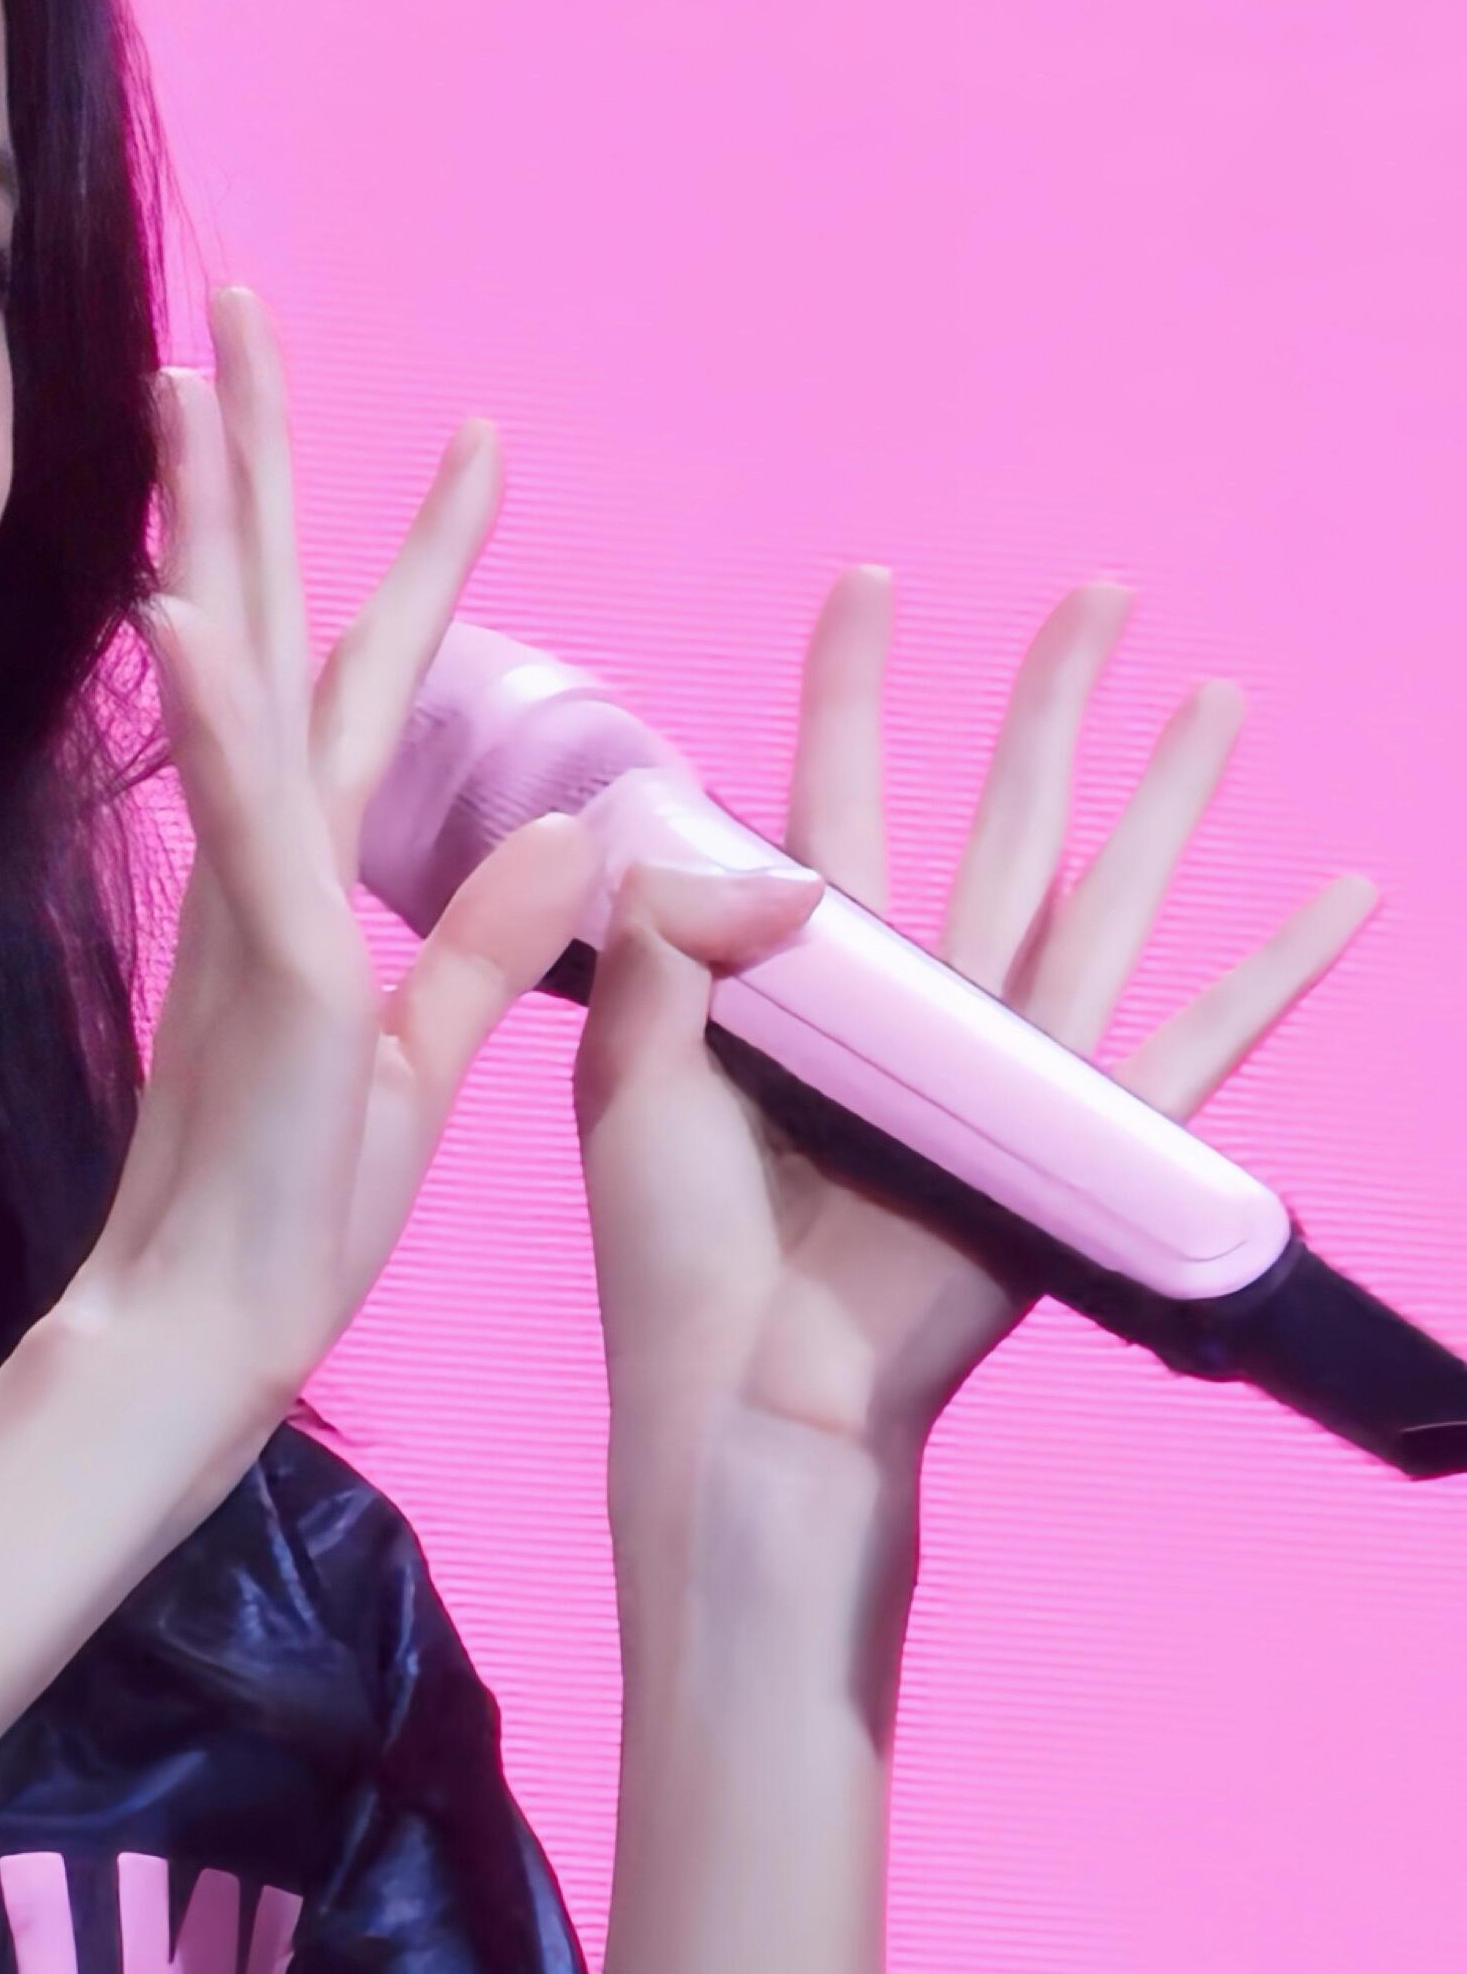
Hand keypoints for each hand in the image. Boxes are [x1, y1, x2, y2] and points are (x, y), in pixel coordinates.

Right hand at [96, 283, 613, 1406]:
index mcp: (308, 883)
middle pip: (265, 618)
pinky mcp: (260, 964)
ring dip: (211, 522)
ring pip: (230, 671)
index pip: (368, 682)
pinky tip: (185, 604)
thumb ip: (489, 941)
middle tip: (229, 312)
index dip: (416, 556)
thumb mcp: (427, 1067)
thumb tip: (576, 830)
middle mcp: (263, 863)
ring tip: (192, 381)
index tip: (474, 438)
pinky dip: (210, 708)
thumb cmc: (291, 1229)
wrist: (205, 1340)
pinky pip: (232, 814)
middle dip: (253, 461)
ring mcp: (249, 902)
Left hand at [575, 565, 1382, 1492]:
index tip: (870, 584)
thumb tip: (775, 856)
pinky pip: (1194, 1046)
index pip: (835, 799)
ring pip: (1110, 896)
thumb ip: (667, 936)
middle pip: (1005, 816)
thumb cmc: (676, 1254)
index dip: (852, 693)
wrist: (747, 1390)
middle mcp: (923, 1005)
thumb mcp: (629, 1070)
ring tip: (1220, 698)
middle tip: (1099, 593)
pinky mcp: (1071, 1143)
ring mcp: (1008, 1069)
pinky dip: (1276, 976)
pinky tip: (1343, 898)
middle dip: (1050, 703)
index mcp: (807, 980)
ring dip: (1172, 798)